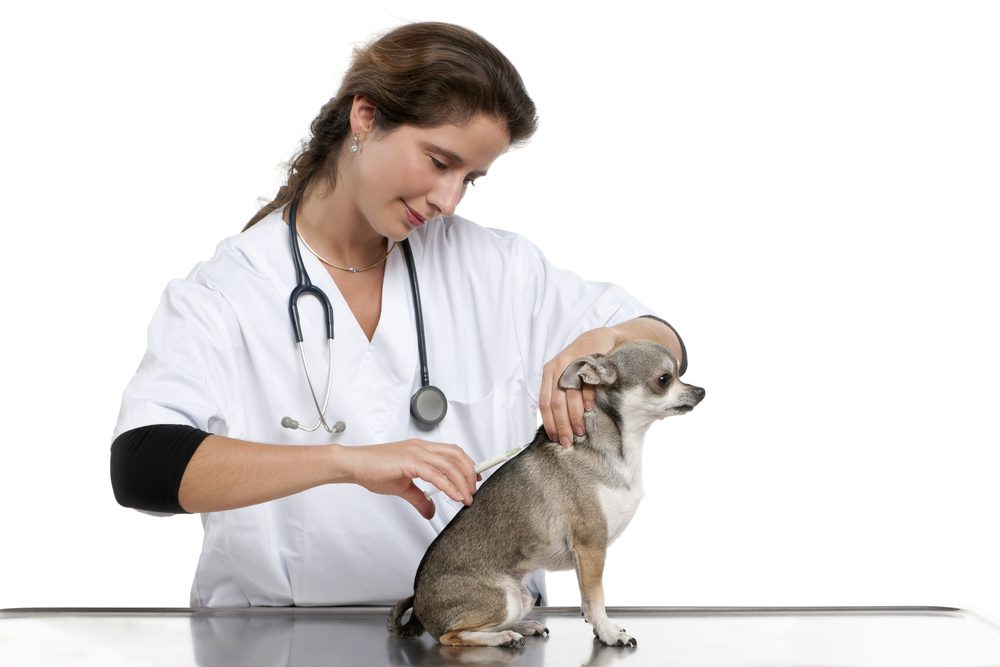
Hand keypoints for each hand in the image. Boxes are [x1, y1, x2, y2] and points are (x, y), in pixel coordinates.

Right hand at [337, 439, 477, 518]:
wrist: (354, 464)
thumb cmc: (373, 469)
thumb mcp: (403, 487)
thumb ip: (419, 499)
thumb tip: (431, 511)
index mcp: (422, 449)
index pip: (453, 452)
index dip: (467, 464)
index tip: (475, 479)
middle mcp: (422, 447)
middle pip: (456, 455)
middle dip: (469, 473)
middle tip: (474, 491)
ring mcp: (416, 453)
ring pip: (450, 464)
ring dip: (462, 481)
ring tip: (467, 497)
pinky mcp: (409, 462)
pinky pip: (436, 474)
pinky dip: (449, 486)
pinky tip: (455, 496)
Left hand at [539, 326, 617, 446]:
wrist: (598, 338)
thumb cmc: (579, 362)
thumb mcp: (564, 374)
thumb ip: (559, 393)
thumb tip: (558, 424)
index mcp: (548, 373)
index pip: (544, 403)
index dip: (549, 423)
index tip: (555, 439)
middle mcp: (557, 368)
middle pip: (556, 403)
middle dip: (562, 425)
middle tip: (567, 441)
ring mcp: (572, 364)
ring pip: (570, 397)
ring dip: (575, 417)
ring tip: (580, 431)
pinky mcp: (588, 362)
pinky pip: (586, 386)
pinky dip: (587, 400)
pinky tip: (589, 411)